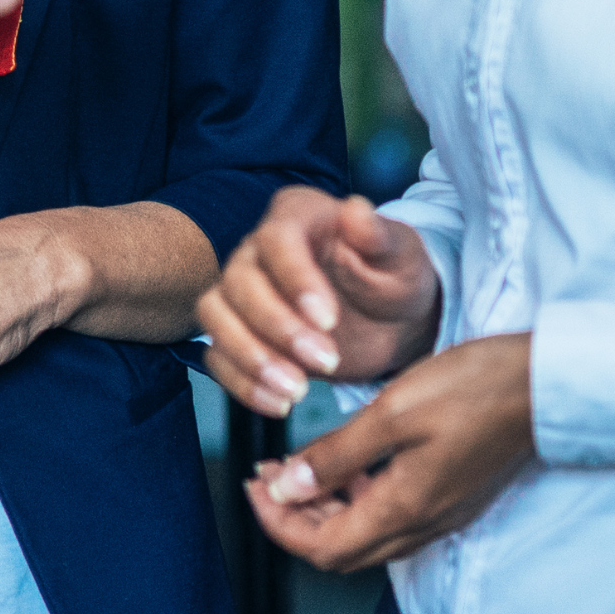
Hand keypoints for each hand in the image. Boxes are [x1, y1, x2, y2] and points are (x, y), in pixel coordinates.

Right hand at [197, 186, 440, 414]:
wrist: (389, 321)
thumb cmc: (392, 278)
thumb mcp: (399, 255)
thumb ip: (378, 234)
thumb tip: (356, 210)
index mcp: (298, 216)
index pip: (276, 238)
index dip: (295, 279)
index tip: (329, 319)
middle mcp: (258, 248)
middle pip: (239, 279)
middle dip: (277, 326)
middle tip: (326, 360)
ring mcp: (242, 291)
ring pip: (215, 314)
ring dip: (250, 356)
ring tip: (296, 389)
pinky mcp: (239, 332)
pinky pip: (217, 354)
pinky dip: (241, 383)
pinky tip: (279, 403)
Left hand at [246, 334, 533, 572]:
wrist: (541, 386)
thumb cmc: (470, 388)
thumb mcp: (393, 412)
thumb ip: (338, 455)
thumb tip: (288, 489)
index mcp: (403, 508)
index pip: (322, 547)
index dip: (278, 524)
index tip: (252, 487)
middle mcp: (421, 524)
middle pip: (340, 549)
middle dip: (294, 520)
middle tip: (266, 477)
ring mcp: (438, 513)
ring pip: (365, 535)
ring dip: (324, 508)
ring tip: (295, 467)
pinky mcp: (450, 496)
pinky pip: (390, 516)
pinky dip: (356, 498)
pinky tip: (345, 462)